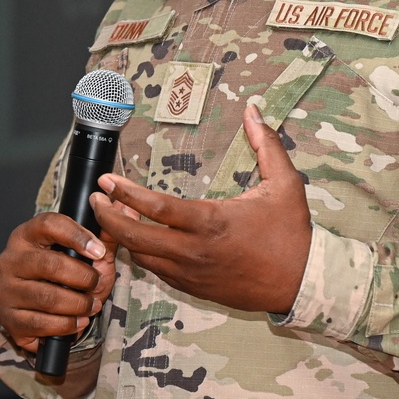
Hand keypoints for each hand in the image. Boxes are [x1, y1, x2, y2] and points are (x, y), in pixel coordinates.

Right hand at [0, 212, 116, 352]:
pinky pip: (41, 323)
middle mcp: (11, 259)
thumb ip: (105, 233)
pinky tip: (78, 321)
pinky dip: (66, 325)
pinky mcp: (10, 319)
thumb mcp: (88, 253)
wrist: (45, 312)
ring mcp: (7, 290)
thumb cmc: (67, 276)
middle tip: (96, 283)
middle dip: (83, 277)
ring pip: (47, 297)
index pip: (49, 224)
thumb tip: (123, 207)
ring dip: (78, 304)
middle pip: (50, 264)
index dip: (78, 236)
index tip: (100, 251)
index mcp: (27, 235)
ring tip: (92, 305)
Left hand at [91, 105, 312, 312]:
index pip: (156, 208)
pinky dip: (141, 255)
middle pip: (136, 237)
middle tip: (96, 198)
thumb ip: (266, 143)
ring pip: (142, 257)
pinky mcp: (194, 288)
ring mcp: (191, 273)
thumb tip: (253, 109)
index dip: (126, 193)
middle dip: (108, 217)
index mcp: (211, 221)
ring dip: (122, 236)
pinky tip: (137, 239)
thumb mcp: (285, 183)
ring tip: (112, 214)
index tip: (107, 180)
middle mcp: (195, 250)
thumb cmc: (292, 233)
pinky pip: (157, 272)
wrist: (302, 283)